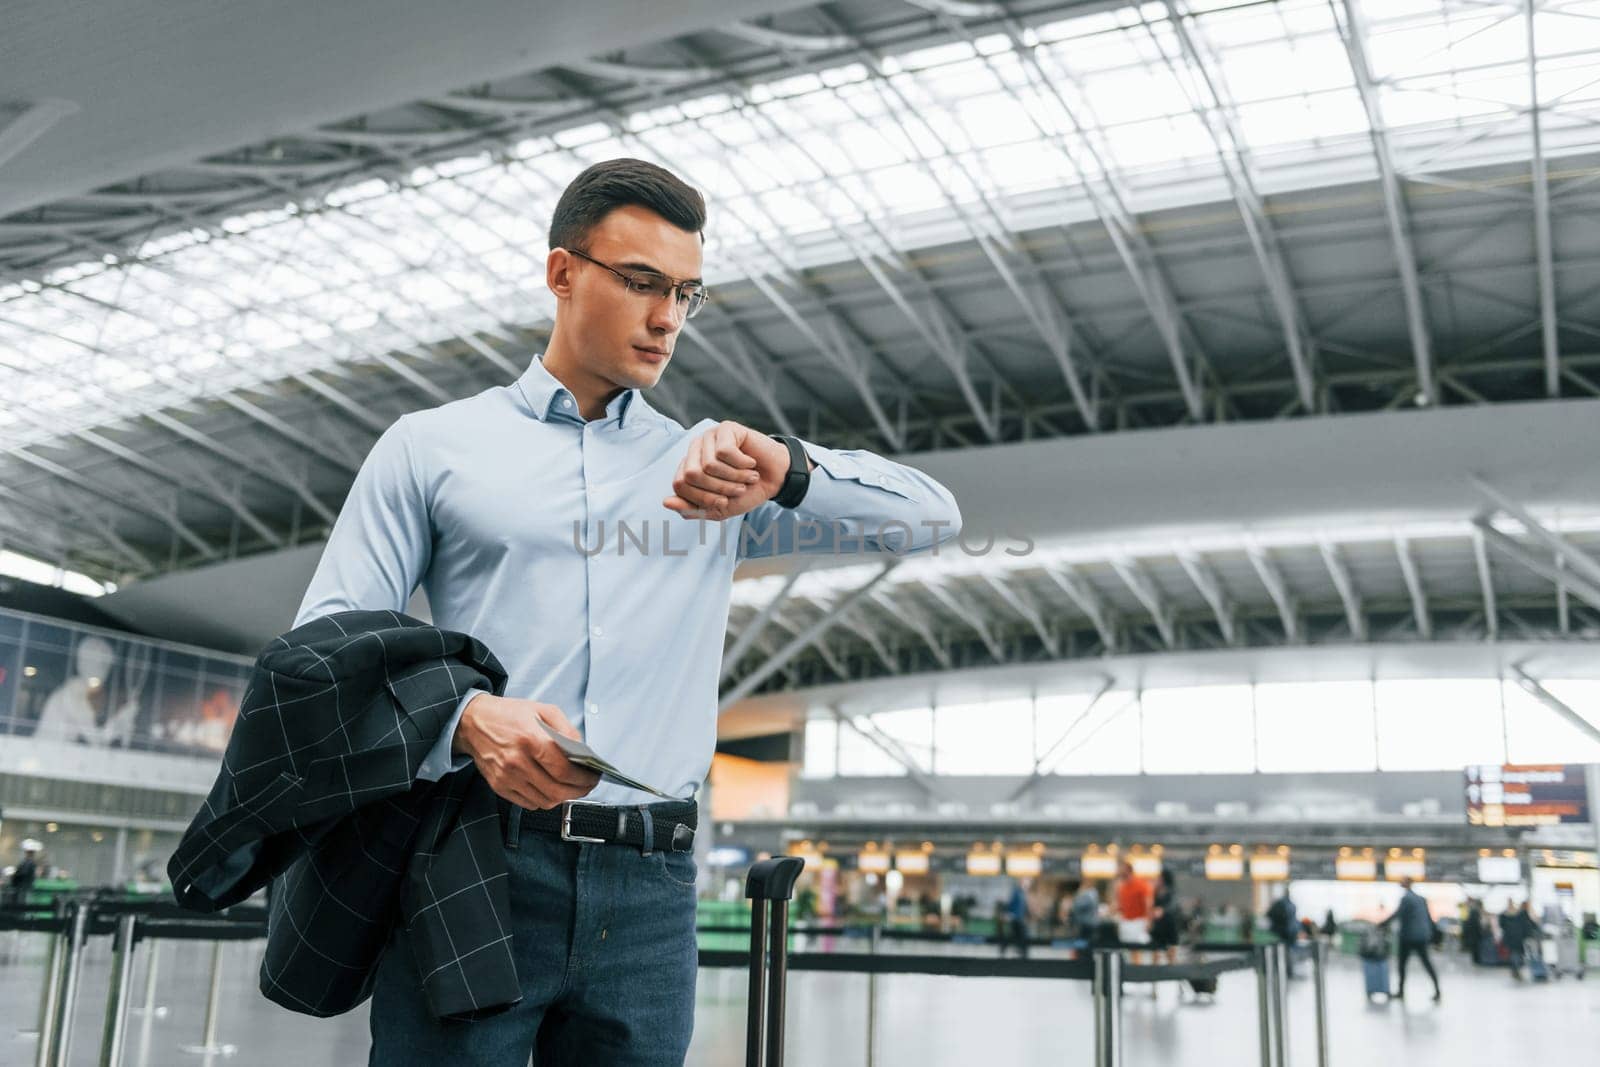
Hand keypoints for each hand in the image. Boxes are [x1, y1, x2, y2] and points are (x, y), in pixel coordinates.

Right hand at [452, 694, 600, 809]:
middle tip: (586, 786)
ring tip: (570, 787)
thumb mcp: (543, 710)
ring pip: (544, 801)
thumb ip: (567, 730)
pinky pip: (528, 804)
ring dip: (562, 798)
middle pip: (556, 791)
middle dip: (578, 792)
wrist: (473, 722)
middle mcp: (517, 761)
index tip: (592, 777)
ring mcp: (507, 777)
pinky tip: (549, 788)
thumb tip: (582, 751)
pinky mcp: (499, 787)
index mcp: (530, 740)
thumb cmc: (508, 715)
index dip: (583, 778)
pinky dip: (543, 800)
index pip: (564, 770)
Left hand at [663, 421, 794, 521]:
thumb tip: (666, 502)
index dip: (702, 498)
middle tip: (738, 489)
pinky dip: (742, 464)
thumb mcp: (718, 509)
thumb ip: (692, 509)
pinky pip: (725, 452)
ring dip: (734, 477)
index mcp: (688, 468)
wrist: (775, 480)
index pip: (679, 484)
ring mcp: (709, 437)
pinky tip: (750, 463)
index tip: (724, 502)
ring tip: (748, 477)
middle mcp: (695, 450)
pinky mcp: (726, 428)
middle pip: (691, 474)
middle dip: (718, 488)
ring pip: (710, 464)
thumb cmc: (746, 492)